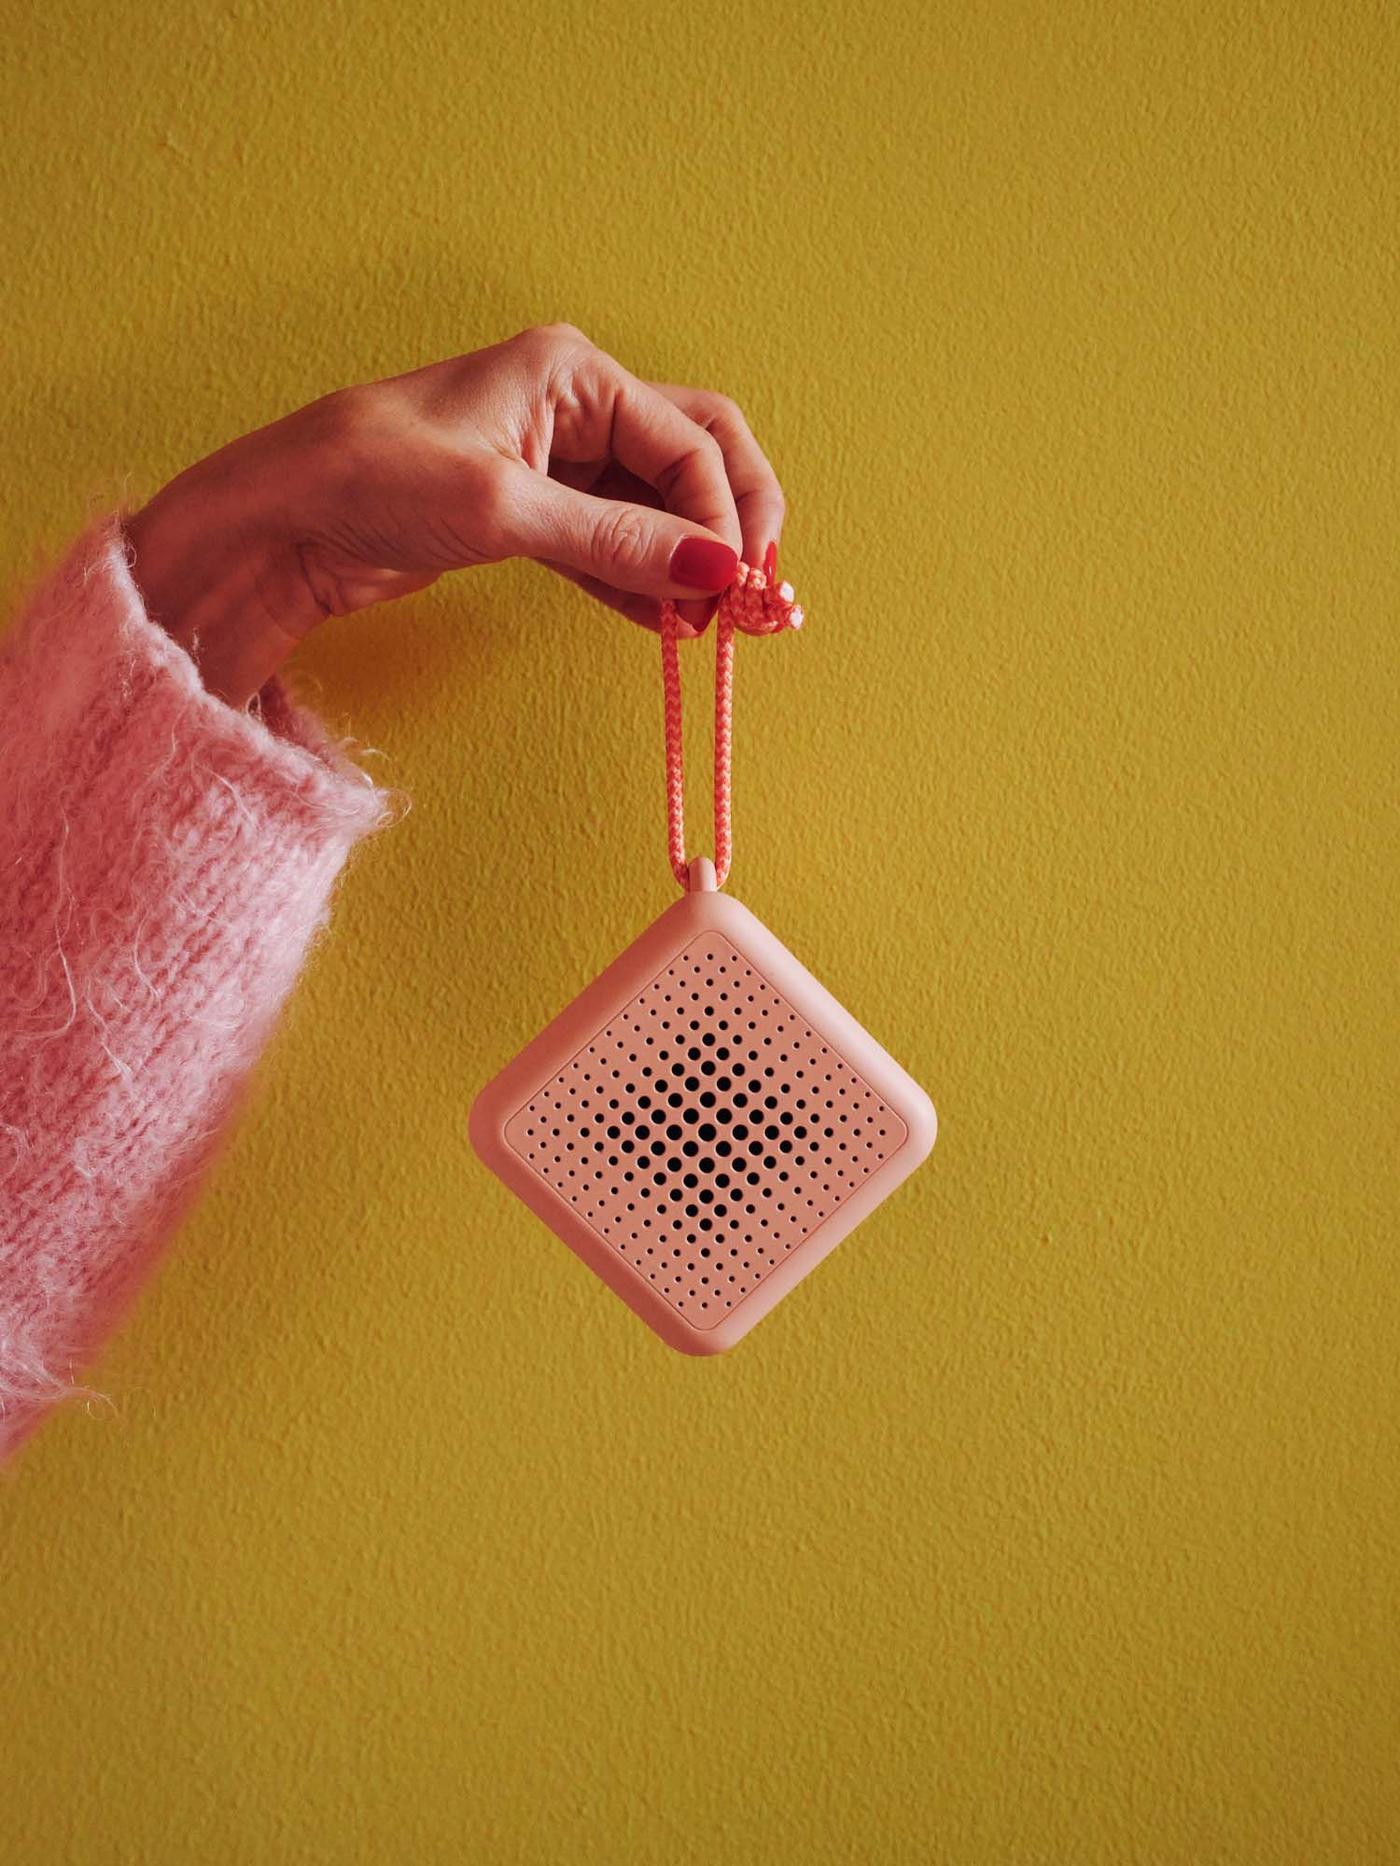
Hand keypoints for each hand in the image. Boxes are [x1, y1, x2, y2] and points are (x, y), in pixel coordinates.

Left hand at [123, 323, 787, 707]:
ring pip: (660, 506)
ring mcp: (556, 460)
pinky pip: (615, 544)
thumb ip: (617, 539)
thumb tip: (717, 570)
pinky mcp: (533, 511)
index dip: (725, 517)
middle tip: (756, 599)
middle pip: (695, 457)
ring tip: (724, 626)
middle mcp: (576, 404)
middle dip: (732, 526)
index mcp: (574, 371)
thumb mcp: (503, 509)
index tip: (736, 588)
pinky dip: (646, 583)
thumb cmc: (370, 479)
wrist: (278, 522)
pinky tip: (669, 626)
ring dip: (693, 562)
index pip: (691, 439)